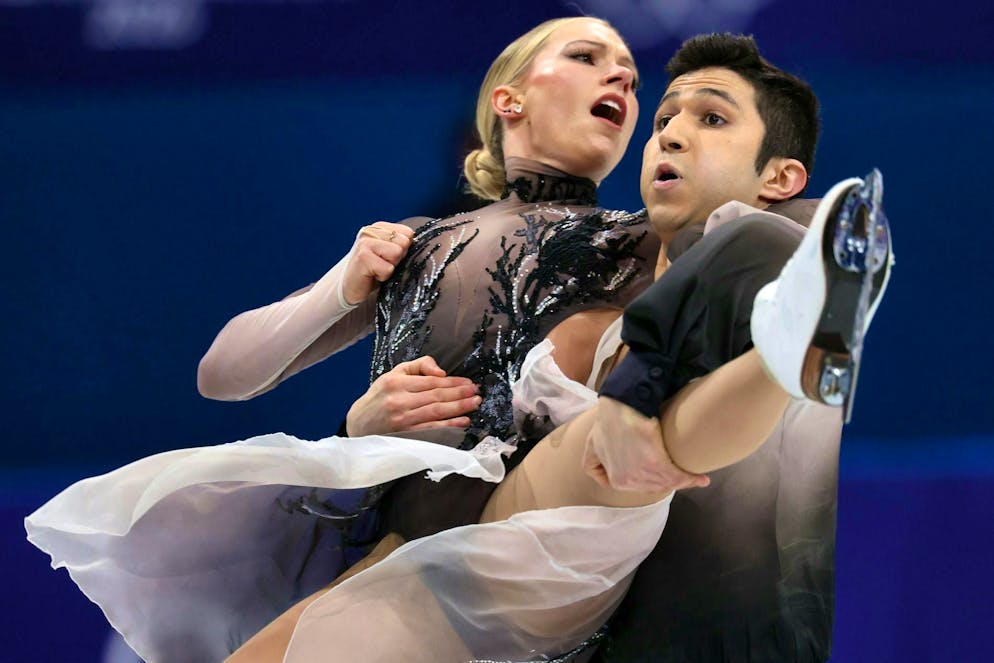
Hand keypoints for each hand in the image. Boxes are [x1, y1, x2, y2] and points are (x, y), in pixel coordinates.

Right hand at [341, 222, 414, 304]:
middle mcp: (371, 231)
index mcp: (379, 227)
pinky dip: (383, 277)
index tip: (388, 258)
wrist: (349, 288)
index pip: (408, 233)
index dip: (403, 250)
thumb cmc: (373, 272)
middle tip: (382, 265)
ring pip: (397, 253)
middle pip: (404, 242)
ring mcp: (365, 242)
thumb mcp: (388, 254)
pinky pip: (388, 268)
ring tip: (377, 270)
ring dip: (390, 267)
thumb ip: (401, 244)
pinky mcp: (362, 257)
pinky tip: (372, 276)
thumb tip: (421, 243)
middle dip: (397, 259)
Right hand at [346, 356, 481, 435]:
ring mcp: (403, 420)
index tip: (469, 383)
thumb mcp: (394, 374)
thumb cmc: (380, 397)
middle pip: (436, 396)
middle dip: (460, 394)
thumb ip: (419, 366)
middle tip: (477, 392)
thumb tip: (442, 372)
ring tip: (475, 403)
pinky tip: (463, 422)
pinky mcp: (406, 435)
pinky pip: (432, 429)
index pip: (431, 382)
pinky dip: (449, 425)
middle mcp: (399, 401)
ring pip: (436, 412)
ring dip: (459, 408)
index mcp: (397, 383)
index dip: (453, 382)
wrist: (359, 424)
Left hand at [582, 396, 710, 492]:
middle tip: (683, 474)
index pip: (640, 487)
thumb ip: (594, 463)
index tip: (665, 476)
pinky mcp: (653, 462)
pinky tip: (701, 479)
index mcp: (614, 480)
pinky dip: (690, 478)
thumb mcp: (594, 446)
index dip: (654, 481)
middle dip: (668, 482)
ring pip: (667, 482)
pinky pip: (676, 477)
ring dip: (683, 481)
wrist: (618, 404)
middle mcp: (625, 481)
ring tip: (696, 477)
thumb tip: (603, 476)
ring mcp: (638, 473)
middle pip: (655, 486)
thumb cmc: (608, 420)